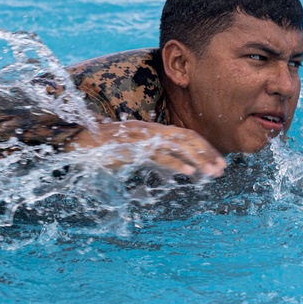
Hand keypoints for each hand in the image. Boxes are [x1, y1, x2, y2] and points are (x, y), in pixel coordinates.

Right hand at [69, 121, 226, 178]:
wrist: (80, 139)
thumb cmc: (107, 147)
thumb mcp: (136, 151)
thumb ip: (155, 156)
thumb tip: (176, 166)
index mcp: (154, 130)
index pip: (187, 136)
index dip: (204, 148)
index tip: (218, 162)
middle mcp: (152, 130)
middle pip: (187, 138)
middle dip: (207, 154)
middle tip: (222, 169)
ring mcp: (144, 137)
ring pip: (177, 145)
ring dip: (197, 159)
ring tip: (211, 172)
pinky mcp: (134, 147)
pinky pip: (158, 155)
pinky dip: (175, 163)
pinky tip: (188, 173)